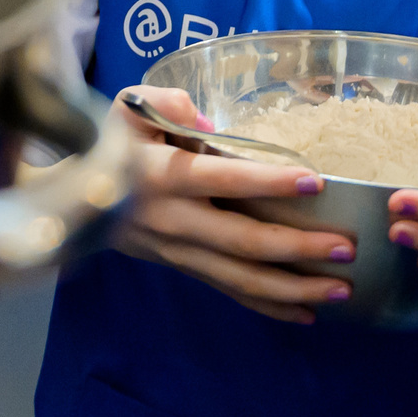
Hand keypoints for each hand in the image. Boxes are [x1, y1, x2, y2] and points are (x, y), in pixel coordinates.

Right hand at [111, 88, 355, 324]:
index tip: (314, 182)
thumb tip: (210, 129)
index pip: (224, 179)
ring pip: (241, 278)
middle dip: (298, 248)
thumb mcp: (129, 107)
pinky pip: (230, 292)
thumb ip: (169, 105)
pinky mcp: (184, 268)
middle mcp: (174, 220)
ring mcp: (180, 252)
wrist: (71, 198)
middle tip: (347, 247)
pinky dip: (270, 306)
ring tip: (342, 289)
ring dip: (294, 288)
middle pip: (243, 242)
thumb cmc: (111, 144)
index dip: (269, 182)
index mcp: (163, 176)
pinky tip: (308, 311)